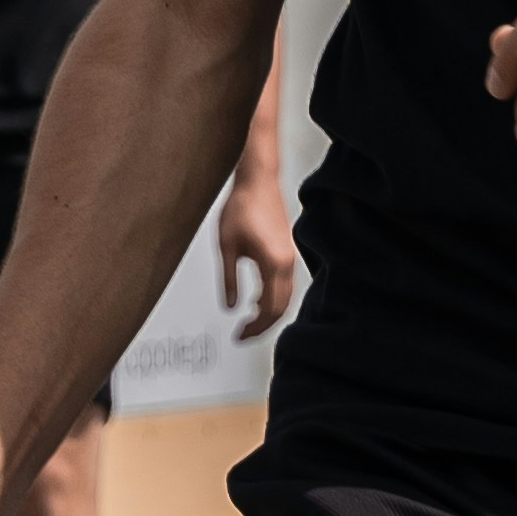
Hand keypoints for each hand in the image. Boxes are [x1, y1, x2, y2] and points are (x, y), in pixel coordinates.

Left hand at [217, 163, 298, 333]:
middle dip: (262, 325)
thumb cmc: (240, 206)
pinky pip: (284, 284)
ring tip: (247, 321)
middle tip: (242, 334)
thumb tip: (231, 308)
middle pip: (280, 307)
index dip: (254, 327)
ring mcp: (290, 257)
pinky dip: (272, 298)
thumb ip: (229, 279)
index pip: (268, 309)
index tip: (238, 335)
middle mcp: (287, 263)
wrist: (257, 180)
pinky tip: (255, 300)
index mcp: (273, 263)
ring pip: (285, 297)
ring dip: (268, 312)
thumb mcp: (226, 245)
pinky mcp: (287, 252)